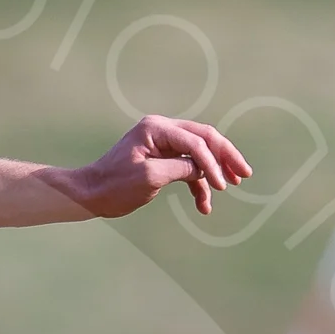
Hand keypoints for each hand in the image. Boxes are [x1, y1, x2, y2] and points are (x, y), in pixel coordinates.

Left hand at [58, 115, 252, 220]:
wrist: (89, 194)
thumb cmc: (113, 186)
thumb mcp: (149, 178)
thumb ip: (180, 169)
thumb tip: (204, 168)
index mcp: (157, 129)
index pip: (195, 141)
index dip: (212, 163)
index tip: (222, 185)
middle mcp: (161, 130)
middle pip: (204, 139)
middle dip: (225, 157)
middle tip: (245, 174)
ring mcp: (161, 143)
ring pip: (198, 153)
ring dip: (213, 172)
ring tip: (228, 188)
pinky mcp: (160, 158)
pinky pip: (186, 166)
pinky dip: (196, 183)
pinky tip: (204, 204)